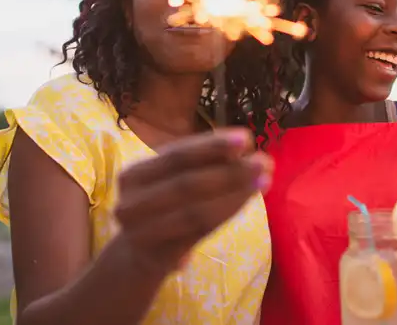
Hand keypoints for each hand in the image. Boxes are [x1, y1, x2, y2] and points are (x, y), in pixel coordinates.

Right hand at [113, 128, 270, 272]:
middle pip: (187, 183)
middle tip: (264, 161)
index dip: (211, 146)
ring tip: (264, 180)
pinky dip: (227, 212)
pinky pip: (199, 232)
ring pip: (196, 210)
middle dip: (229, 171)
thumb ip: (198, 164)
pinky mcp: (159, 256)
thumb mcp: (170, 181)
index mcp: (133, 175)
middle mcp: (131, 202)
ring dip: (234, 193)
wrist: (135, 257)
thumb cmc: (162, 209)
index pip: (175, 155)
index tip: (246, 138)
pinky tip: (248, 199)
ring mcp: (142, 233)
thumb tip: (241, 146)